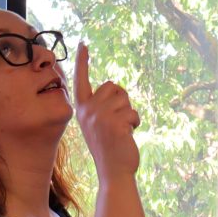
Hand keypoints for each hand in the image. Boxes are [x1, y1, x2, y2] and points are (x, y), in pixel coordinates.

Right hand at [73, 42, 140, 179]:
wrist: (113, 173)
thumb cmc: (109, 149)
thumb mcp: (97, 125)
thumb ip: (100, 107)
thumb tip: (113, 87)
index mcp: (82, 110)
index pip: (81, 81)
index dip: (82, 62)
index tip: (83, 43)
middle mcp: (88, 111)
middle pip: (112, 86)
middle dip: (121, 100)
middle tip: (117, 122)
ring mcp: (101, 117)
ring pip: (125, 98)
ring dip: (129, 113)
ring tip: (122, 130)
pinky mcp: (115, 123)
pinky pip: (133, 113)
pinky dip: (135, 123)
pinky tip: (128, 136)